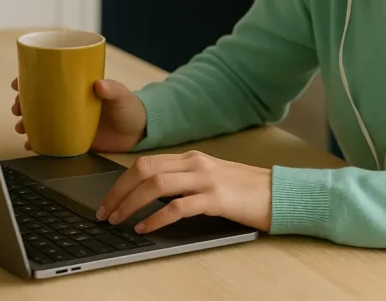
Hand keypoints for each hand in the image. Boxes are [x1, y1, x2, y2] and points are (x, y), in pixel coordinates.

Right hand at [11, 77, 147, 152]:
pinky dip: (38, 143)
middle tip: (17, 108)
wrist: (138, 132)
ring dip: (26, 123)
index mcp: (77, 89)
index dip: (29, 79)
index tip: (17, 83)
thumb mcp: (123, 96)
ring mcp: (68, 122)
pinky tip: (30, 145)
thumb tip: (100, 84)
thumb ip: (113, 89)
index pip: (49, 80)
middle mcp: (68, 104)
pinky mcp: (71, 139)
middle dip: (22, 103)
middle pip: (38, 101)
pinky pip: (49, 141)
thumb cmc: (130, 107)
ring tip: (21, 127)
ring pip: (40, 121)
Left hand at [96, 150, 271, 234]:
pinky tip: (145, 228)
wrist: (280, 193)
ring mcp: (206, 179)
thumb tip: (150, 197)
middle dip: (119, 192)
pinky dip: (156, 218)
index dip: (121, 182)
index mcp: (191, 157)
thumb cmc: (245, 190)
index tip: (107, 200)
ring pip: (156, 186)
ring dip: (131, 204)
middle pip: (144, 171)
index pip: (146, 163)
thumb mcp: (211, 178)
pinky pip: (178, 207)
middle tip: (105, 212)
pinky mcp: (217, 199)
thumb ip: (184, 181)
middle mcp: (195, 163)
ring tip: (119, 220)